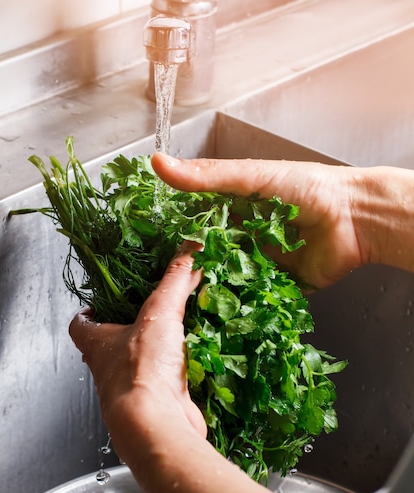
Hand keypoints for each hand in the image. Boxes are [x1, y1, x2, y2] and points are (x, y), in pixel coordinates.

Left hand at [69, 240, 329, 492]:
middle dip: (132, 327)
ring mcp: (134, 389)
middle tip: (152, 309)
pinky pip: (168, 381)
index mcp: (98, 345)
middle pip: (113, 344)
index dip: (90, 310)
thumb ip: (175, 280)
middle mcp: (110, 369)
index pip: (81, 324)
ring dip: (158, 349)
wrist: (158, 424)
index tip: (104, 298)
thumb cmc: (142, 372)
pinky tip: (199, 358)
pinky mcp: (159, 403)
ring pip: (142, 364)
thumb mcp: (160, 313)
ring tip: (180, 328)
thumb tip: (189, 248)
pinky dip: (181, 370)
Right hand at [152, 155, 413, 287]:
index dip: (178, 230)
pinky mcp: (277, 285)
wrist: (354, 218)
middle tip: (166, 279)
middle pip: (212, 254)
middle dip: (194, 266)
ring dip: (214, 288)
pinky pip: (253, 298)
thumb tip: (158, 164)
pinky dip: (240, 305)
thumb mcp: (251, 177)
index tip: (150, 243)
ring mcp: (261, 263)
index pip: (199, 221)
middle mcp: (247, 236)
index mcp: (238, 208)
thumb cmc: (307, 189)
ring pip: (228, 279)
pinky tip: (217, 316)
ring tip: (185, 302)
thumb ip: (207, 177)